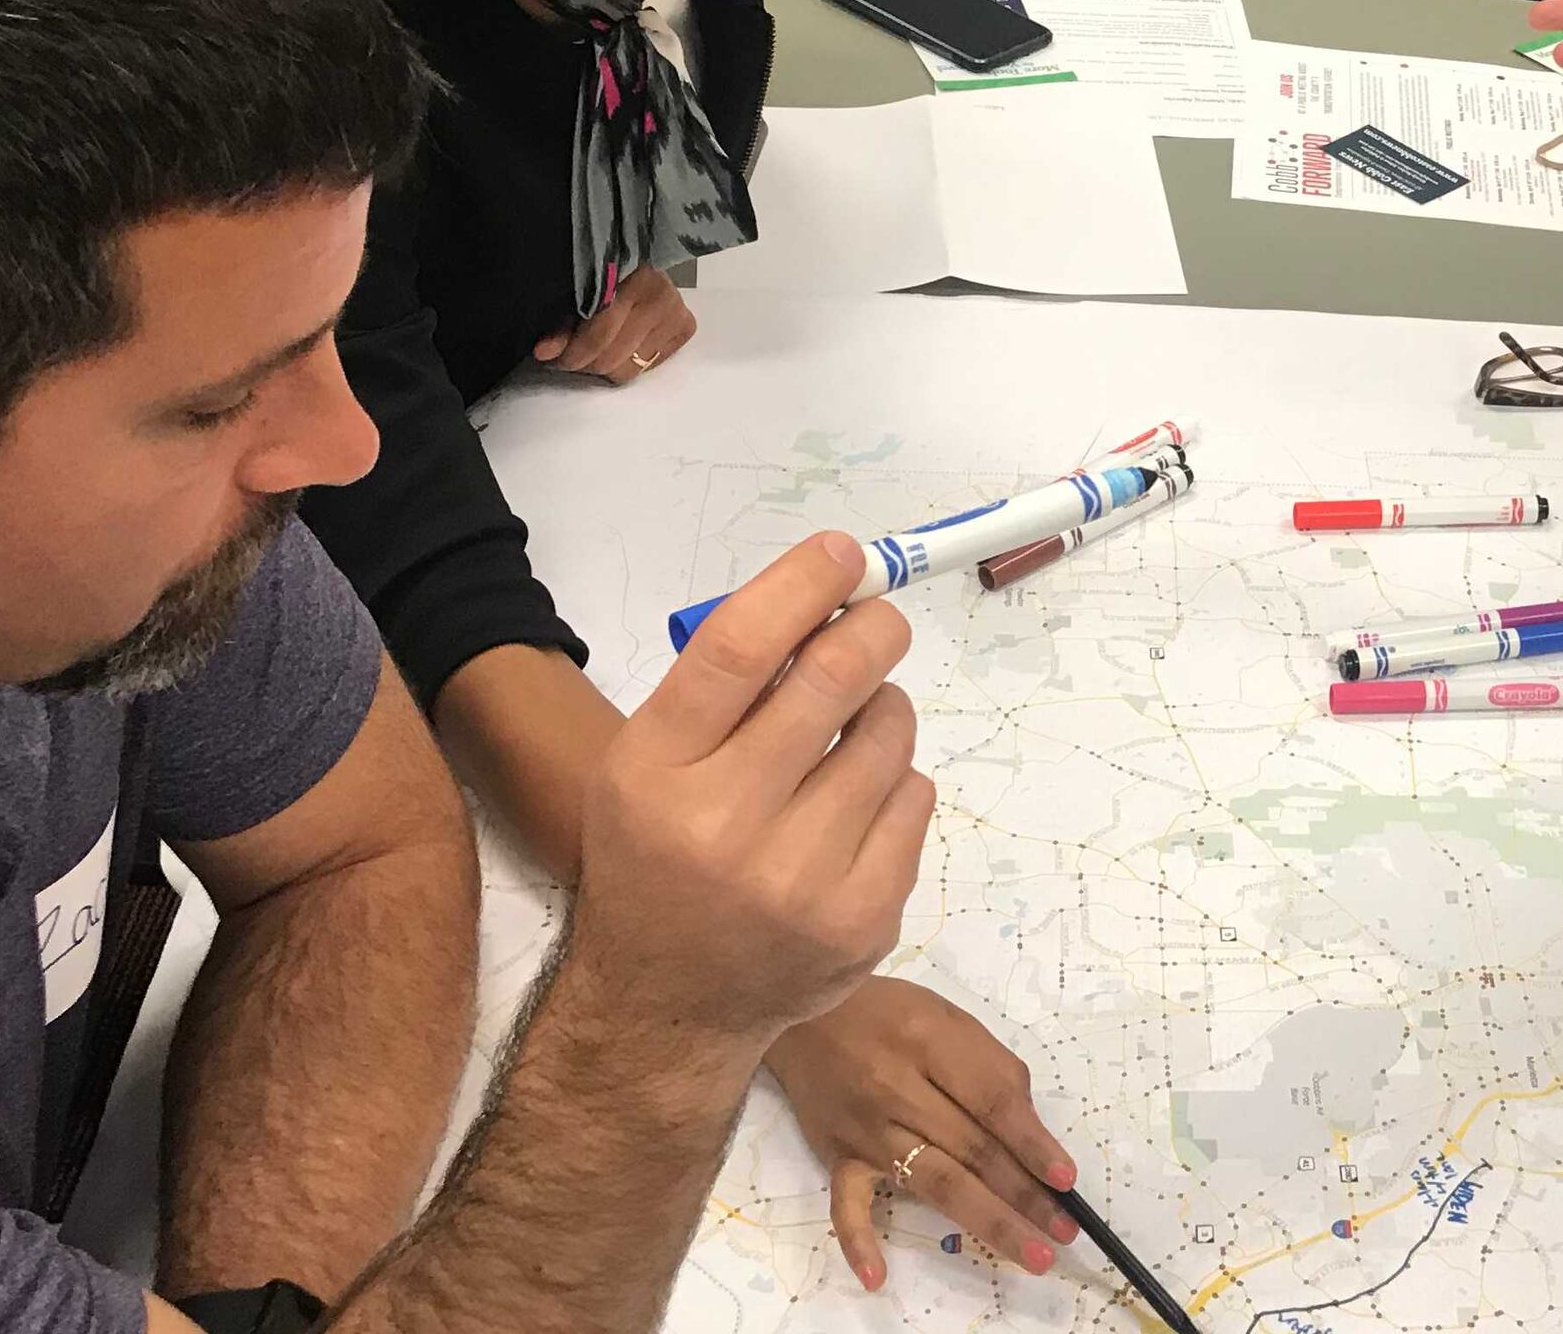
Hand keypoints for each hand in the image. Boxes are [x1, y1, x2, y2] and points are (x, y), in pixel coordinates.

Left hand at [534, 264, 695, 383]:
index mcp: (631, 277)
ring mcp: (676, 312)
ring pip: (628, 369)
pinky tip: (620, 343)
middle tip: (567, 354)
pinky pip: (649, 365)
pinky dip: (629, 360)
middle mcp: (660, 295)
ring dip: (603, 364)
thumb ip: (561, 321)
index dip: (569, 352)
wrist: (635, 253)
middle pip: (611, 358)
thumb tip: (544, 352)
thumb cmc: (601, 267)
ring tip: (590, 349)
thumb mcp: (576, 288)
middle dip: (583, 361)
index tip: (546, 355)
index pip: (599, 334)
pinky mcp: (685, 325)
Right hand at [574, 532, 934, 1039]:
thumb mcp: (647, 767)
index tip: (842, 555)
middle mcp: (723, 826)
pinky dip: (895, 784)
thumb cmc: (660, 860)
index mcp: (655, 773)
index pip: (737, 649)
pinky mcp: (862, 917)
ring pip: (890, 736)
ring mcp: (800, 880)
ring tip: (850, 735)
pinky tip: (851, 810)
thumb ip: (720, 690)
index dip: (801, 586)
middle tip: (878, 620)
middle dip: (873, 629)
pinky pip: (915, 798)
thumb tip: (824, 596)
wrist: (669, 1007)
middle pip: (831, 678)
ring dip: (882, 712)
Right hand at [770, 978, 1081, 1291]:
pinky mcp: (837, 1154)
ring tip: (1030, 1254)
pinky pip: (845, 1204)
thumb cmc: (889, 1014)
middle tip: (1063, 1230)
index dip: (1032, 1143)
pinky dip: (858, 1241)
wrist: (807, 1016)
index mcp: (931, 1044)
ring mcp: (866, 1128)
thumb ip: (992, 1070)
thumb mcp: (949, 1018)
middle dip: (1024, 1194)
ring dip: (986, 1221)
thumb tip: (1030, 1133)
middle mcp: (897, 1088)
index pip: (992, 1101)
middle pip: (971, 1149)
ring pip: (932, 1181)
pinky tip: (878, 1277)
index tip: (1066, 1180)